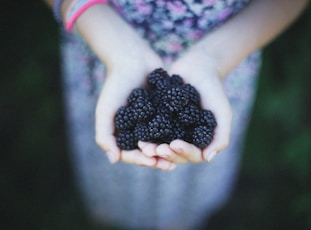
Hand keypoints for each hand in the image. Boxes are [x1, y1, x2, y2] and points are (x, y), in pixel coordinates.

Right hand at [94, 39, 175, 169]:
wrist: (133, 59)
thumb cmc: (115, 85)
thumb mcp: (105, 111)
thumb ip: (104, 135)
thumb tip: (113, 161)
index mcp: (122, 133)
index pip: (129, 153)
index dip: (140, 160)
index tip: (151, 161)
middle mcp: (136, 130)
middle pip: (147, 151)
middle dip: (157, 159)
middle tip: (169, 164)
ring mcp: (151, 122)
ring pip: (160, 142)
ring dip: (168, 151)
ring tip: (178, 155)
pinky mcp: (163, 113)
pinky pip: (170, 127)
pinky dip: (176, 135)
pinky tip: (186, 140)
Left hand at [139, 47, 231, 163]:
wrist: (199, 68)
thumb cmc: (214, 90)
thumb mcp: (223, 113)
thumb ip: (220, 137)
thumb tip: (207, 158)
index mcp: (201, 142)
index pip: (193, 155)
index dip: (184, 153)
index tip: (175, 144)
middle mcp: (185, 139)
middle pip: (175, 154)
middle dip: (166, 154)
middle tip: (156, 149)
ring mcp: (172, 131)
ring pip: (162, 146)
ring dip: (153, 149)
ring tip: (144, 146)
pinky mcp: (160, 120)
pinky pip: (152, 131)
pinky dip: (145, 135)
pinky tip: (137, 135)